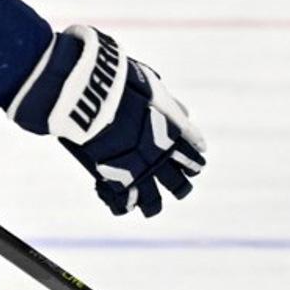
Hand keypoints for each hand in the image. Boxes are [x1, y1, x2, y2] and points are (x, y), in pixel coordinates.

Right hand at [9, 26, 206, 216]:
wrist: (94, 92)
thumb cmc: (122, 82)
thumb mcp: (153, 87)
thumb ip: (170, 105)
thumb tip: (186, 114)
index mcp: (174, 135)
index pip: (194, 156)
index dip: (195, 163)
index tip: (195, 166)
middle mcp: (161, 157)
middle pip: (181, 184)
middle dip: (181, 186)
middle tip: (179, 187)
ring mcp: (138, 170)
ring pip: (154, 201)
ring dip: (153, 204)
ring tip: (150, 207)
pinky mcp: (114, 178)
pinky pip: (123, 202)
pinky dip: (123, 204)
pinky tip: (122, 204)